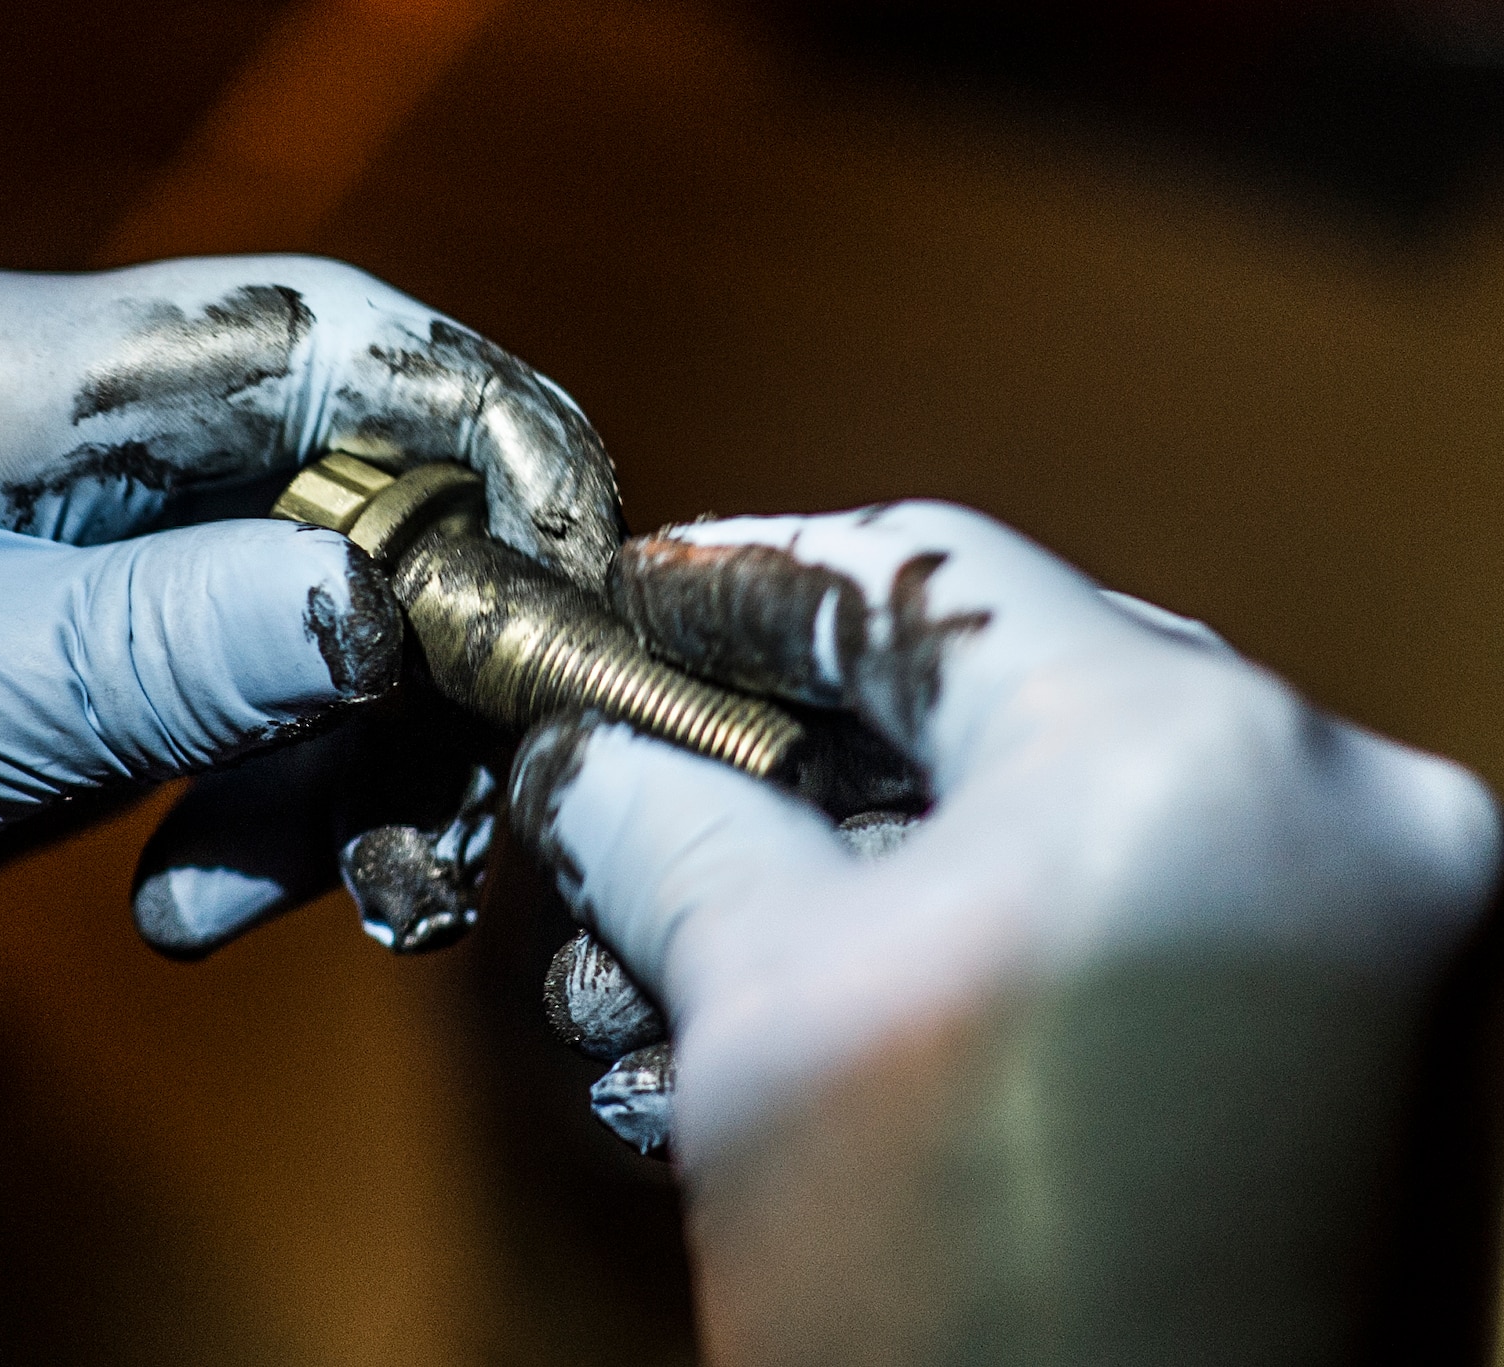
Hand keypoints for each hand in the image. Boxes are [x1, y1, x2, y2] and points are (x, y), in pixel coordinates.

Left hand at [0, 252, 619, 1048]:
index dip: (475, 431)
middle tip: (427, 820)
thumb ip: (180, 647)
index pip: (301, 326)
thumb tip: (402, 606)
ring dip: (314, 752)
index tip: (569, 581)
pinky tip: (190, 892)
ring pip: (277, 592)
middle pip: (317, 471)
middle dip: (398, 649)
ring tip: (240, 898)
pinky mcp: (27, 629)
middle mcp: (13, 414)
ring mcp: (22, 526)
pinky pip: (205, 675)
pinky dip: (238, 784)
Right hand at [508, 504, 1498, 1362]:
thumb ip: (664, 827)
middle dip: (802, 743)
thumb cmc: (976, 1328)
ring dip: (878, 853)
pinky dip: (991, 926)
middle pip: (1001, 692)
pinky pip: (1149, 906)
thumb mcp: (765, 1020)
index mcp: (1192, 758)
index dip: (748, 581)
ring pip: (1068, 806)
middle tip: (660, 768)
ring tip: (714, 930)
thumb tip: (594, 754)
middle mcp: (1338, 813)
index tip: (647, 600)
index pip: (928, 575)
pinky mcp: (1381, 1037)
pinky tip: (847, 992)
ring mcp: (1384, 933)